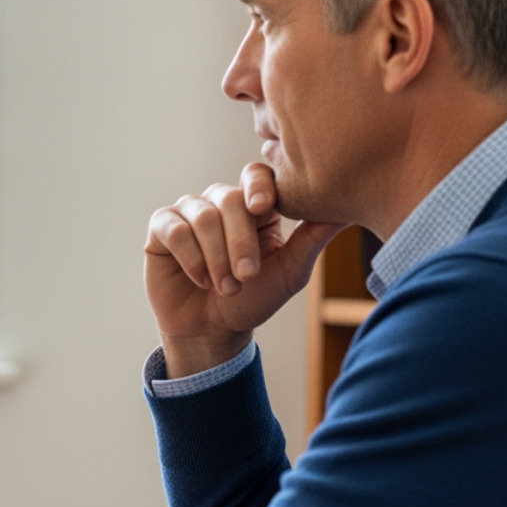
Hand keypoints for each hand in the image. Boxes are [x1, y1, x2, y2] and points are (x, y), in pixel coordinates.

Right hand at [145, 163, 344, 376]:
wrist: (213, 330)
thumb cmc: (253, 299)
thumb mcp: (290, 272)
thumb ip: (312, 239)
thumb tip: (344, 212)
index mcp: (255, 205)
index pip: (256, 176)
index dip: (258, 187)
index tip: (263, 209)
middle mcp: (221, 201)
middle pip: (229, 199)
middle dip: (239, 242)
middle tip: (246, 277)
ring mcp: (189, 211)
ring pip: (202, 216)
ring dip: (216, 258)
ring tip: (225, 286)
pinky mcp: (162, 227)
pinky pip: (175, 230)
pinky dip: (191, 258)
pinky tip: (201, 280)